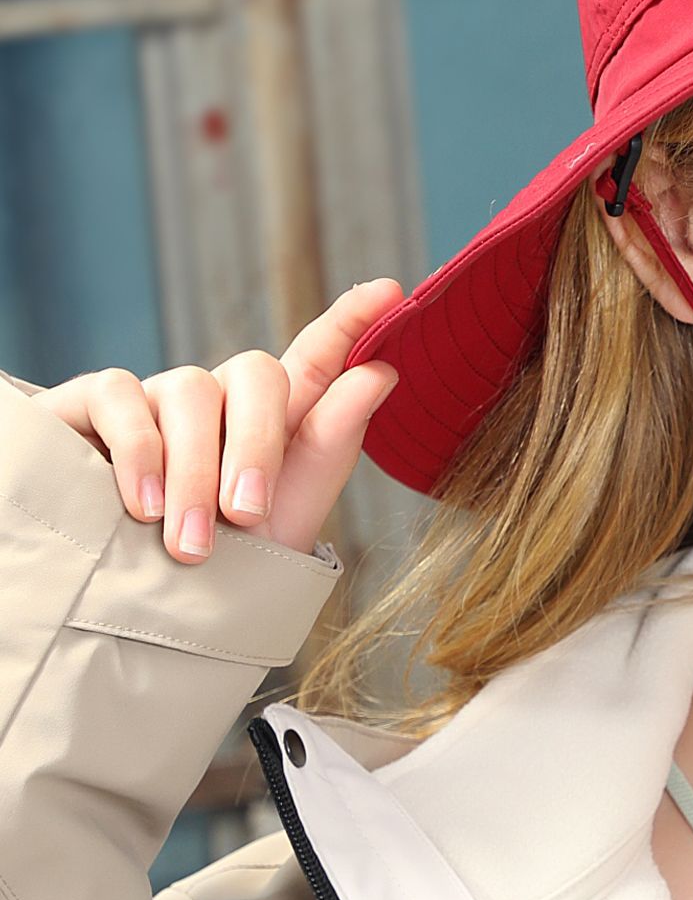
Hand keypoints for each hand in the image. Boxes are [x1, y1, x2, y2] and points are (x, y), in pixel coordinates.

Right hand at [30, 279, 405, 561]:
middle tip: (249, 516)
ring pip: (191, 391)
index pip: (318, 357)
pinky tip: (143, 506)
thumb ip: (333, 440)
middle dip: (257, 446)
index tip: (390, 292)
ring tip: (193, 545)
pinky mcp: (97, 404)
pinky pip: (121, 396)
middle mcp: (221, 397)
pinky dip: (138, 453)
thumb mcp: (288, 509)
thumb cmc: (227, 561)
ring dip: (195, 473)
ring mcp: (159, 396)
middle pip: (258, 373)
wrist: (143, 607)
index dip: (351, 322)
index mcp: (278, 419)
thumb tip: (382, 371)